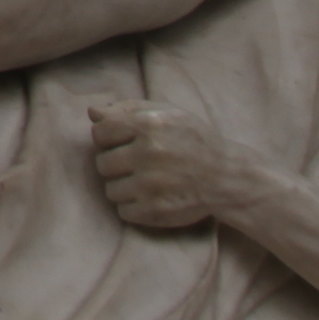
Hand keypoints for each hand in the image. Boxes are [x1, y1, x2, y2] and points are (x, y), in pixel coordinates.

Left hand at [90, 99, 258, 230]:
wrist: (226, 178)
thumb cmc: (194, 140)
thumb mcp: (167, 113)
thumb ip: (128, 109)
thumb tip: (92, 113)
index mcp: (148, 126)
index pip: (100, 132)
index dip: (108, 138)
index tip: (121, 142)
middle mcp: (147, 154)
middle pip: (102, 163)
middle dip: (115, 164)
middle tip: (135, 164)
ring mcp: (150, 185)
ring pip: (110, 190)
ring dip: (123, 187)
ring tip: (144, 181)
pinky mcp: (154, 211)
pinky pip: (123, 211)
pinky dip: (133, 206)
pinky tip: (149, 197)